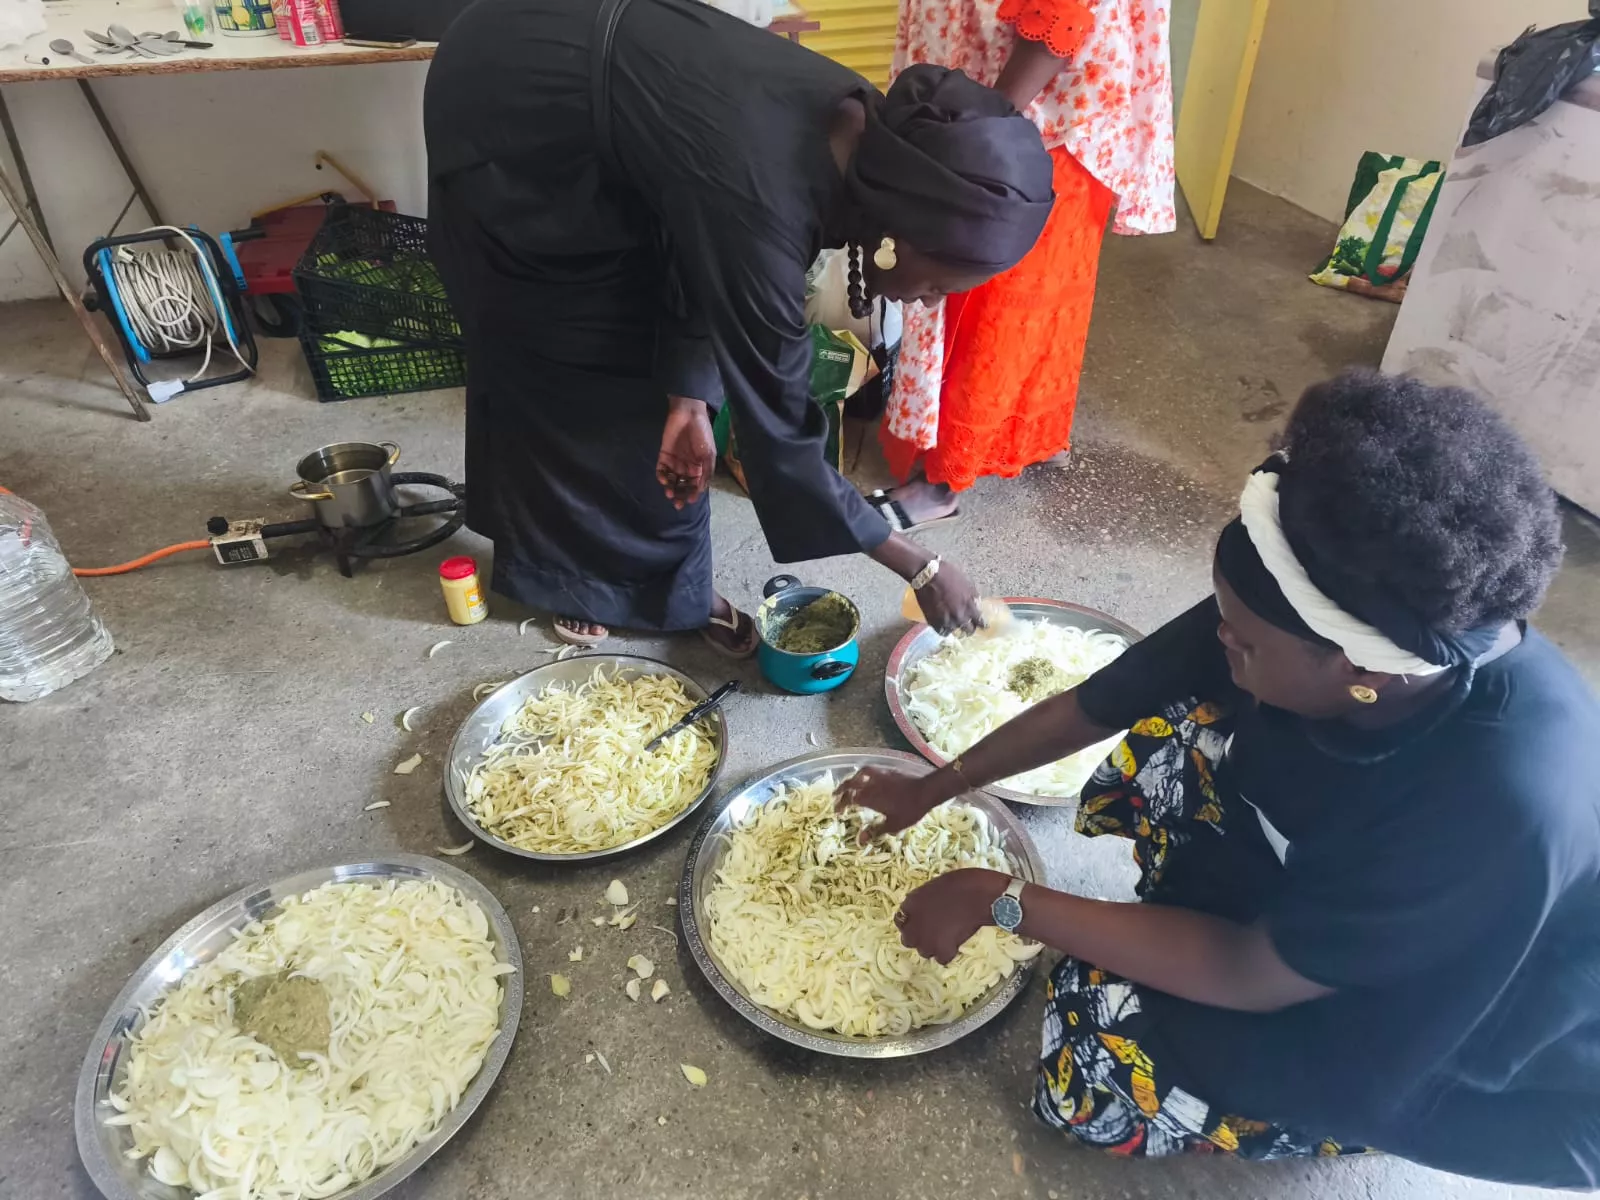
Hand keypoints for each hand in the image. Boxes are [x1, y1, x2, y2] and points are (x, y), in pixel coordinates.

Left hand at [656, 396, 714, 508]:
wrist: (688, 414)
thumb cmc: (702, 434)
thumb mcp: (709, 455)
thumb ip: (705, 473)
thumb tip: (699, 490)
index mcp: (700, 466)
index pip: (695, 484)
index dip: (692, 494)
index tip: (689, 501)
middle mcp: (687, 466)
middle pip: (683, 484)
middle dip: (680, 494)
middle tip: (677, 504)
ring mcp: (675, 461)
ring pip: (672, 479)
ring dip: (670, 488)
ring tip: (669, 494)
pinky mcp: (664, 455)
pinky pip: (662, 469)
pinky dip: (662, 476)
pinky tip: (663, 481)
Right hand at [835, 766, 945, 842]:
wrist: (926, 790)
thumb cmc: (909, 810)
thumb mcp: (892, 825)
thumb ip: (875, 831)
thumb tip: (860, 839)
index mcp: (868, 797)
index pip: (848, 800)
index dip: (840, 805)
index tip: (837, 811)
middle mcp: (870, 784)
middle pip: (850, 784)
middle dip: (841, 790)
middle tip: (835, 796)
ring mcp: (879, 775)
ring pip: (859, 773)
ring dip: (852, 779)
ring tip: (849, 783)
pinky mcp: (888, 770)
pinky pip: (871, 770)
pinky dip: (865, 774)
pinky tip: (869, 777)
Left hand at [895, 868, 1010, 964]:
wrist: (978, 896)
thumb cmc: (961, 883)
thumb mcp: (933, 886)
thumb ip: (922, 900)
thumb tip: (921, 908)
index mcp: (910, 904)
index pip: (900, 921)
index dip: (912, 922)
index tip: (921, 922)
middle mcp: (913, 926)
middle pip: (908, 940)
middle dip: (919, 937)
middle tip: (934, 931)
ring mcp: (926, 941)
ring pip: (924, 952)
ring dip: (933, 946)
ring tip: (947, 937)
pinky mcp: (943, 952)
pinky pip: (942, 959)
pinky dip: (949, 953)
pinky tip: (956, 943)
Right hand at [914, 558, 981, 634]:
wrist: (927, 575)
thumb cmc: (948, 575)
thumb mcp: (967, 583)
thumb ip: (973, 597)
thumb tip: (977, 605)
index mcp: (970, 606)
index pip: (980, 623)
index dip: (981, 625)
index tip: (981, 625)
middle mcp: (960, 617)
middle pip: (969, 630)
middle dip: (969, 628)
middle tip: (967, 626)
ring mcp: (947, 621)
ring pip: (955, 632)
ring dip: (955, 628)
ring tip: (953, 624)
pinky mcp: (934, 622)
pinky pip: (942, 631)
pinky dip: (944, 629)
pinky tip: (943, 625)